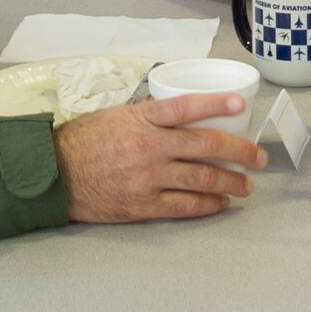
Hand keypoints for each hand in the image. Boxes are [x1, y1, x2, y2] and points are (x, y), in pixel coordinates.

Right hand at [52, 93, 267, 222]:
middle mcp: (148, 147)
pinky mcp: (142, 205)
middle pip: (205, 146)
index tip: (241, 106)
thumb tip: (180, 112)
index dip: (217, 105)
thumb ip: (148, 115)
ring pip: (202, 179)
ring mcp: (147, 178)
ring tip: (246, 185)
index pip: (187, 107)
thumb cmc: (82, 142)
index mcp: (141, 119)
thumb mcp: (116, 116)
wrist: (52, 176)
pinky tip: (220, 203)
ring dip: (231, 182)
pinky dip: (208, 205)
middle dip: (239, 153)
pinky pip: (184, 206)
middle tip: (257, 157)